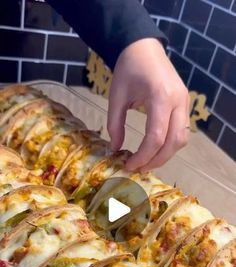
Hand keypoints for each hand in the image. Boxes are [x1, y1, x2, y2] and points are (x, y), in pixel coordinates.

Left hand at [107, 38, 189, 170]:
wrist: (144, 47)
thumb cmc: (128, 69)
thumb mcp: (116, 96)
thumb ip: (115, 124)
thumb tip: (115, 149)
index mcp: (160, 97)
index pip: (155, 137)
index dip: (143, 156)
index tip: (129, 165)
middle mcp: (178, 101)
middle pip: (173, 142)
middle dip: (156, 160)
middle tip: (138, 169)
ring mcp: (185, 103)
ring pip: (182, 139)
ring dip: (166, 155)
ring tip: (146, 162)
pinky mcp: (185, 104)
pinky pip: (182, 131)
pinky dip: (170, 145)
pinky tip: (155, 150)